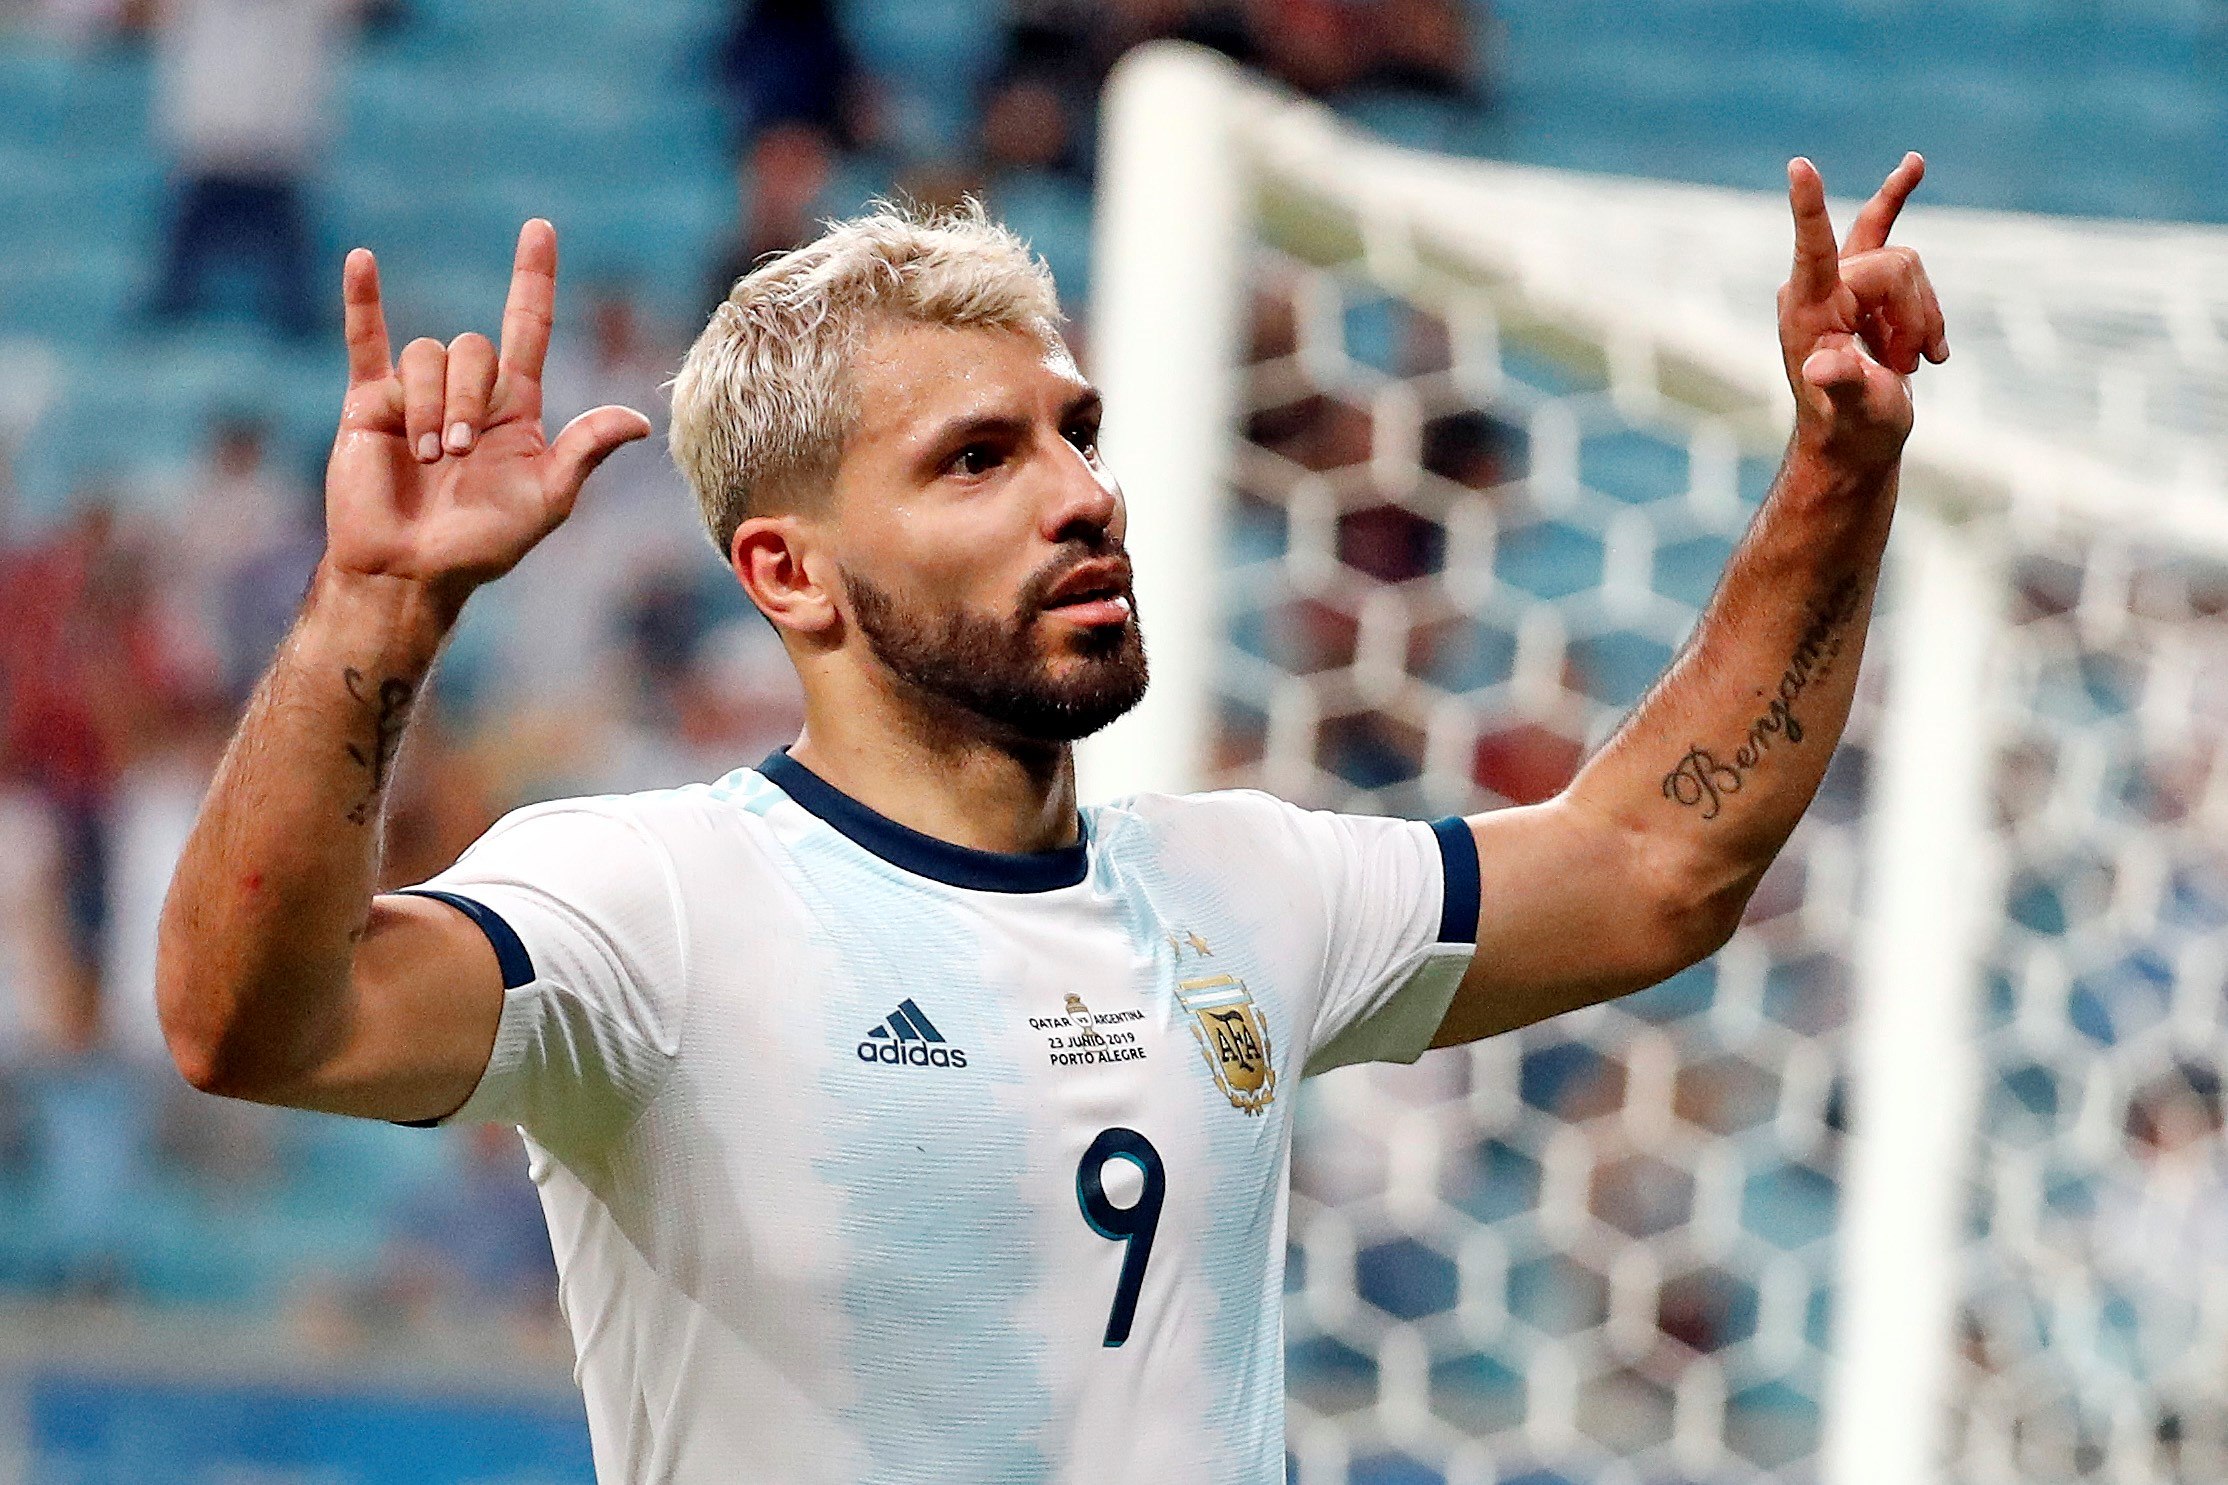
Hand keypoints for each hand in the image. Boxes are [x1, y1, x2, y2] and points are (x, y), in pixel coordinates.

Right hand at [322, 220, 652, 608]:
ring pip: (425, 354)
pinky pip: (363, 343)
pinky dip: (362, 302)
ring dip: (426, 404)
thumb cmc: (482, 546)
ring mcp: (416, 396)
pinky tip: (362, 261)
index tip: (540, 229)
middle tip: (454, 454)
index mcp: (515, 410)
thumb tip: (639, 420)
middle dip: (465, 398)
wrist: (410, 571)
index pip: (530, 328)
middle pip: (473, 348)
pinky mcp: (368, 405)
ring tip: (422, 458)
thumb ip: (584, 454)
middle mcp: (467, 395)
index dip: (534, 280)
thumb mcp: (545, 501)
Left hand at [1778, 153, 1947, 468]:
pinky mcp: (1860, 284)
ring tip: (1909, 362)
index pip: (1812, 248)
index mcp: (1807, 309)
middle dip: (1917, 315)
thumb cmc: (1851, 429)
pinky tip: (1919, 202)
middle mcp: (1818, 287)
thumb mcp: (1855, 410)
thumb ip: (1842, 383)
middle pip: (1896, 265)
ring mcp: (1839, 282)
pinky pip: (1884, 225)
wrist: (1853, 439)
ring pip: (1910, 267)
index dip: (1810, 207)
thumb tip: (1822, 367)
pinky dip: (1903, 206)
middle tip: (1910, 366)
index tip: (1798, 163)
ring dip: (1924, 317)